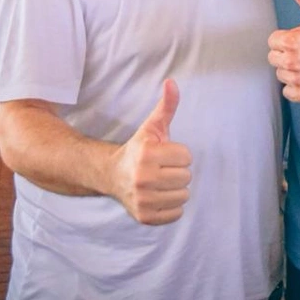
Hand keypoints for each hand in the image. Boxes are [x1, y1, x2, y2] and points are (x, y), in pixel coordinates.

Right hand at [109, 79, 191, 224]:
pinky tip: (158, 196)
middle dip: (178, 171)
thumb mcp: (152, 126)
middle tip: (161, 169)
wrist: (112, 175)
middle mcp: (142, 178)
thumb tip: (172, 82)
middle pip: (187, 177)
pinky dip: (171, 207)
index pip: (187, 157)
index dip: (178, 154)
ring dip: (176, 190)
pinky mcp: (144, 217)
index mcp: (146, 154)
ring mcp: (142, 199)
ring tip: (160, 183)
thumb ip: (166, 105)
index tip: (164, 154)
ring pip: (184, 196)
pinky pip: (177, 214)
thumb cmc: (140, 149)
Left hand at [268, 0, 299, 102]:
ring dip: (291, 70)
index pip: (272, 41)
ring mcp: (295, 79)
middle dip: (286, 54)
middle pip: (274, 58)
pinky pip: (287, 91)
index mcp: (289, 41)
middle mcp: (289, 62)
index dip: (286, 39)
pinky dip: (296, 87)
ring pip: (281, 74)